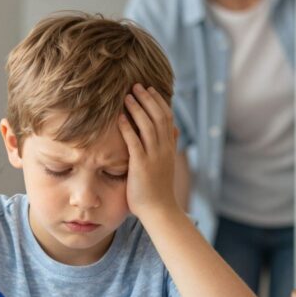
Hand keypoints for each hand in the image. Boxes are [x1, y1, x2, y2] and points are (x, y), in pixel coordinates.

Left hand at [118, 84, 179, 220]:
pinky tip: (119, 118)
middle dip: (147, 99)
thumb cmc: (160, 189)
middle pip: (158, 116)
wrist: (160, 211)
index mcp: (170, 147)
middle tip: (137, 85)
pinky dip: (127, 128)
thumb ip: (170, 145)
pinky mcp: (141, 165)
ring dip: (137, 109)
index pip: (167, 117)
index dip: (158, 101)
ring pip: (147, 125)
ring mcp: (154, 156)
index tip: (149, 89)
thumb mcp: (167, 163)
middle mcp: (164, 149)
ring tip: (127, 96)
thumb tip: (175, 130)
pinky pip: (134, 142)